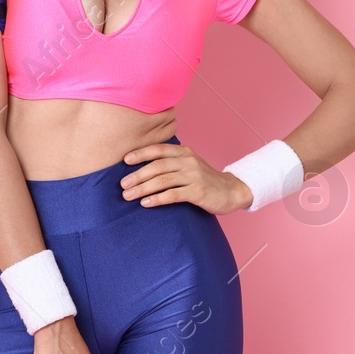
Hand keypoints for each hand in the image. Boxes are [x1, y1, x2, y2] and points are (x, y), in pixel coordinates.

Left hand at [119, 141, 252, 214]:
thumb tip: (143, 167)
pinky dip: (157, 199)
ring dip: (143, 188)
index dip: (141, 153)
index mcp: (185, 152)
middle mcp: (189, 161)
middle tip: (122, 184)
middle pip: (158, 166)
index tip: (125, 160)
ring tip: (128, 195)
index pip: (159, 149)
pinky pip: (173, 195)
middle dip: (137, 175)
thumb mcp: (190, 164)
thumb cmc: (205, 179)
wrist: (232, 191)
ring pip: (162, 180)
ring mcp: (194, 176)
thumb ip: (172, 163)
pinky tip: (146, 203)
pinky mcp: (198, 192)